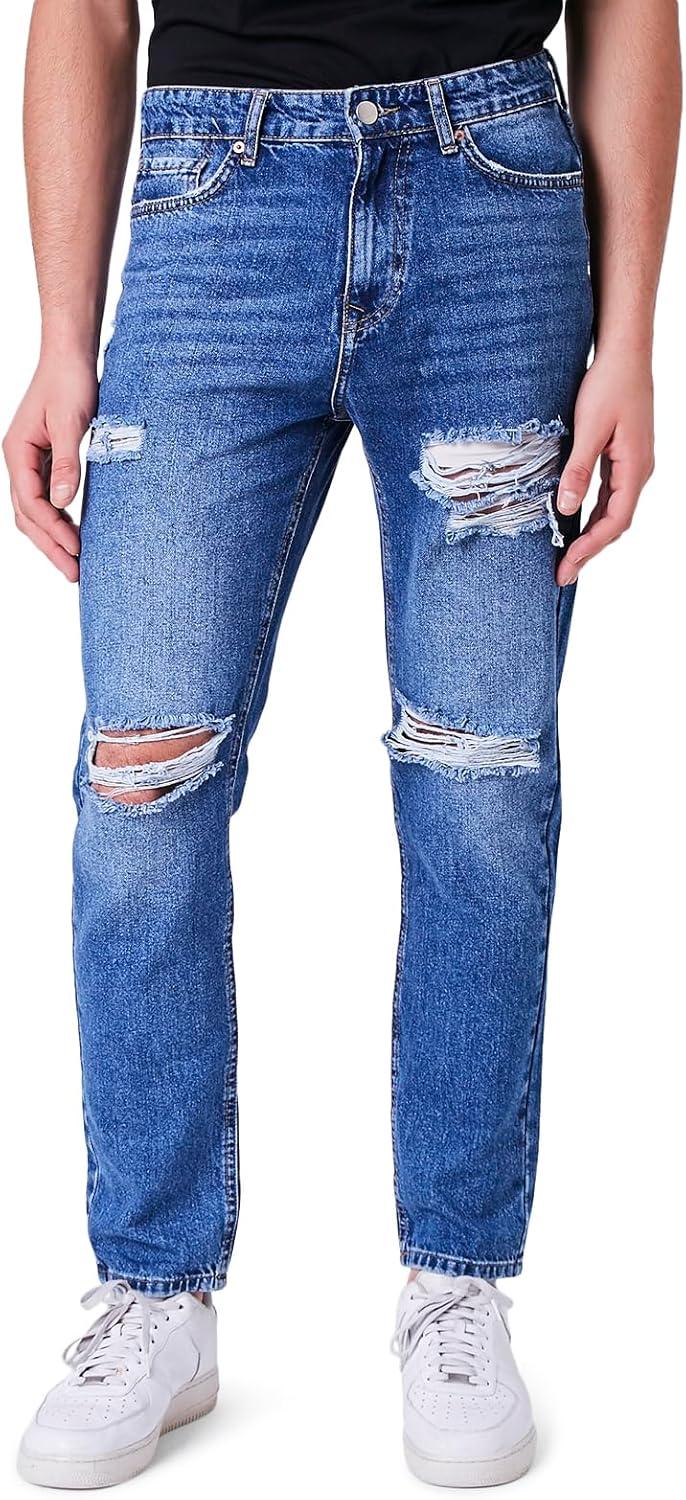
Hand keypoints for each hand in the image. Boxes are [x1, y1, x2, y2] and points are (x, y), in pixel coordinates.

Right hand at [3, 351, 97, 581]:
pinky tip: (75, 531)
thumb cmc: (69, 381)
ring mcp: (30, 460)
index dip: (53, 531)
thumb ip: (65, 463)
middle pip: (28, 515)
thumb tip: (63, 503)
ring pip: (35, 510)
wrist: (70, 355)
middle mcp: (19, 460)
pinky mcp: (45, 458)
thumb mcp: (69, 423)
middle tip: (75, 574)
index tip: (77, 550)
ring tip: (76, 562)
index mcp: (18, 452)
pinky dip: (59, 518)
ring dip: (53, 537)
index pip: (31, 504)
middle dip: (50, 546)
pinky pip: (46, 497)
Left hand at [556, 348, 654, 585]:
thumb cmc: (608, 385)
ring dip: (591, 535)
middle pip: (615, 523)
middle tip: (563, 574)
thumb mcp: (588, 427)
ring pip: (613, 512)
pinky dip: (594, 515)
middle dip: (589, 550)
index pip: (614, 521)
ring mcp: (633, 465)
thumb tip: (567, 508)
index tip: (567, 565)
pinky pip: (610, 496)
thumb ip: (578, 469)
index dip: (590, 547)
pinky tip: (576, 523)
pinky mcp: (624, 457)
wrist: (624, 354)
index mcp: (634, 468)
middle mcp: (639, 471)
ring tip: (567, 557)